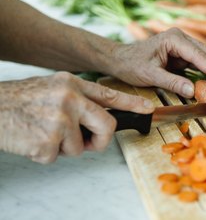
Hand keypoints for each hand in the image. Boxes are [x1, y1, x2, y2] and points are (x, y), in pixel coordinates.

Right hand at [0, 72, 153, 163]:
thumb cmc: (22, 101)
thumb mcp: (54, 88)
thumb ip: (79, 100)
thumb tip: (102, 118)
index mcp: (72, 84)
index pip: (110, 95)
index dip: (132, 103)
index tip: (148, 109)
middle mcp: (69, 98)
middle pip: (107, 126)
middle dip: (100, 140)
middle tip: (87, 142)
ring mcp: (59, 119)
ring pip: (80, 147)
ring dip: (64, 147)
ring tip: (43, 133)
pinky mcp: (47, 140)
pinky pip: (58, 156)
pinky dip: (46, 154)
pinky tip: (33, 139)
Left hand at [101, 28, 205, 97]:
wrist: (120, 59)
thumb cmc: (131, 64)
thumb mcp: (151, 75)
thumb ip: (172, 82)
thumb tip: (192, 92)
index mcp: (173, 39)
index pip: (198, 55)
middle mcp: (180, 38)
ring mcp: (181, 45)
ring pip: (204, 56)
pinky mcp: (180, 53)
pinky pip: (197, 62)